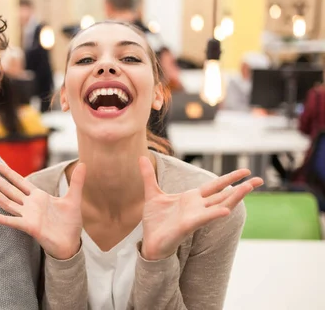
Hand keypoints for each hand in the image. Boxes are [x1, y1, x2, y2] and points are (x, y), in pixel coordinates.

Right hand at [0, 162, 85, 259]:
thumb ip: (76, 182)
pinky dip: (3, 220)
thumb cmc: (70, 223)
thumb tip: (84, 163)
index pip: (20, 181)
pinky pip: (13, 222)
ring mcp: (28, 215)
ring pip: (7, 202)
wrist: (71, 243)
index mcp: (38, 196)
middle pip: (9, 189)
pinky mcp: (30, 227)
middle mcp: (30, 205)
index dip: (9, 173)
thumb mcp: (73, 199)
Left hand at [138, 156, 262, 260]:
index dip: (229, 178)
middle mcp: (198, 206)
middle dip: (241, 187)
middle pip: (223, 194)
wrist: (149, 242)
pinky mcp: (188, 225)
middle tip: (259, 179)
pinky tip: (226, 210)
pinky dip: (215, 214)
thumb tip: (140, 156)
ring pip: (219, 205)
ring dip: (234, 197)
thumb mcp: (152, 193)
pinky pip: (204, 218)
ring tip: (249, 187)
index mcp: (192, 198)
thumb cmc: (155, 221)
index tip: (245, 171)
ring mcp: (195, 216)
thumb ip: (148, 176)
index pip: (214, 186)